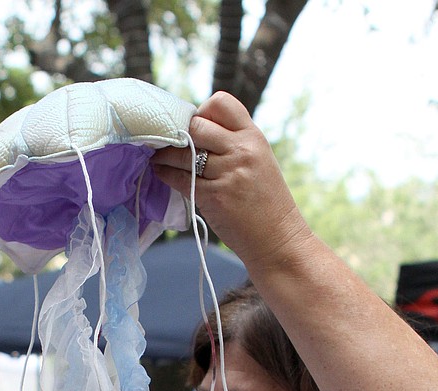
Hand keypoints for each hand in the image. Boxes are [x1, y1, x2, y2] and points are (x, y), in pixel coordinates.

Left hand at [151, 92, 310, 275]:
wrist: (278, 240)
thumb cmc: (266, 204)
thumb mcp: (259, 162)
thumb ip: (235, 145)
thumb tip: (197, 133)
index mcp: (254, 137)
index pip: (221, 103)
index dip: (203, 111)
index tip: (196, 127)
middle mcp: (241, 150)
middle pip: (197, 125)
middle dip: (179, 132)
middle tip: (169, 142)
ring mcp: (227, 173)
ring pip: (183, 153)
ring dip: (164, 154)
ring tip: (158, 157)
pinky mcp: (214, 196)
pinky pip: (179, 178)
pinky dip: (165, 174)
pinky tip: (161, 173)